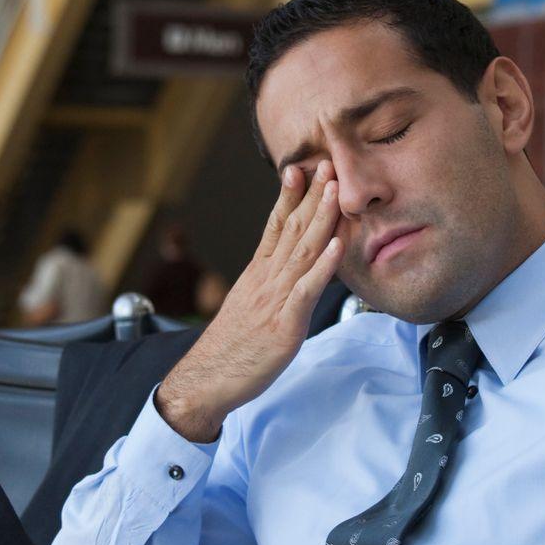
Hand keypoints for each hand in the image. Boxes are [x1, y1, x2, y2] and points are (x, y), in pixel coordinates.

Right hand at [156, 164, 343, 441]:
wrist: (207, 380)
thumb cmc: (231, 350)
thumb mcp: (251, 308)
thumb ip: (268, 286)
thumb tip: (286, 271)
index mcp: (257, 275)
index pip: (274, 227)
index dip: (289, 196)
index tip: (299, 168)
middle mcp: (265, 280)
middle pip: (291, 230)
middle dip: (311, 195)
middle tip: (326, 163)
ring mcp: (274, 300)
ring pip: (301, 251)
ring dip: (320, 218)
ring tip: (335, 190)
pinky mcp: (283, 324)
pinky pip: (306, 290)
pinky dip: (322, 266)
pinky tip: (337, 245)